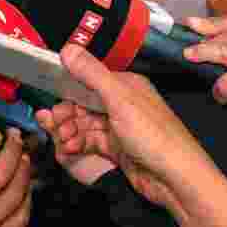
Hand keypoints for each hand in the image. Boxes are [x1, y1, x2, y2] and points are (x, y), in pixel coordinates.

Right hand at [36, 45, 201, 209]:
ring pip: (85, 124)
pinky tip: (70, 150)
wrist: (175, 178)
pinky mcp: (117, 149)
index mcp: (126, 86)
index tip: (51, 103)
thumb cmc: (151, 134)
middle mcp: (122, 104)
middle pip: (84, 105)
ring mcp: (119, 128)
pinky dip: (79, 144)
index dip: (68, 91)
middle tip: (54, 127)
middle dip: (67, 115)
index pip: (89, 81)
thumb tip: (67, 47)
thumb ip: (92, 74)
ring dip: (70, 131)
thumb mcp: (119, 99)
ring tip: (64, 142)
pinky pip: (91, 142)